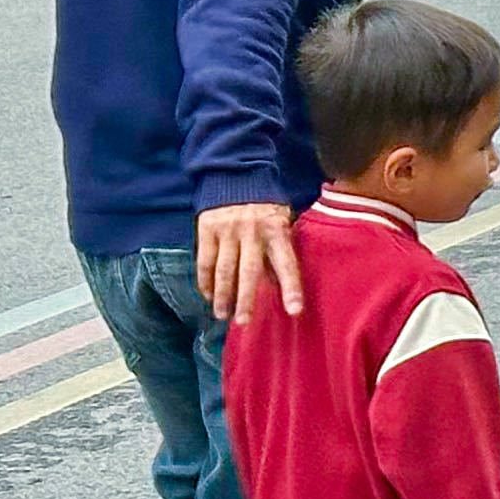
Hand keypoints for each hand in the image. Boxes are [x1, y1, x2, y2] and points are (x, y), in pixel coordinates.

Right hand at [196, 203, 304, 324]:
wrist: (237, 175)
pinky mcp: (207, 229)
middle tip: (243, 323)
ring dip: (222, 295)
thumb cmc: (267, 206)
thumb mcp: (283, 222)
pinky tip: (208, 296)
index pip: (287, 264)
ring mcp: (228, 230)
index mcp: (277, 230)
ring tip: (222, 316)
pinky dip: (205, 281)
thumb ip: (278, 252)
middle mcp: (252, 232)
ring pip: (223, 269)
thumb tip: (275, 286)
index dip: (291, 288)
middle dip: (246, 300)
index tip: (294, 311)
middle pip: (249, 272)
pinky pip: (204, 260)